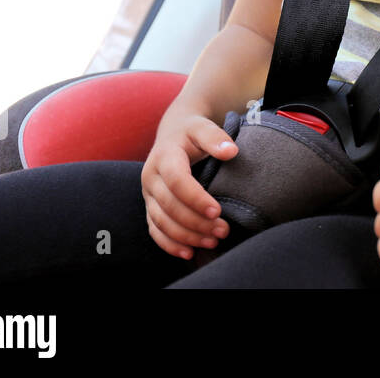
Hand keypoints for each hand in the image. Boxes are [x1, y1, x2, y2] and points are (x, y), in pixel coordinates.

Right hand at [140, 109, 237, 259]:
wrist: (173, 132)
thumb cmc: (191, 131)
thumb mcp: (202, 127)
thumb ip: (215, 136)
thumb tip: (231, 151)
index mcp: (164, 156)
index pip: (177, 181)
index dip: (195, 198)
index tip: (217, 211)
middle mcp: (151, 177)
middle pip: (169, 206)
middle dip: (196, 222)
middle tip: (223, 231)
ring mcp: (148, 194)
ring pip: (161, 222)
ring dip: (186, 236)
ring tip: (213, 242)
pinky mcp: (150, 206)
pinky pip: (155, 230)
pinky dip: (169, 244)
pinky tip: (189, 253)